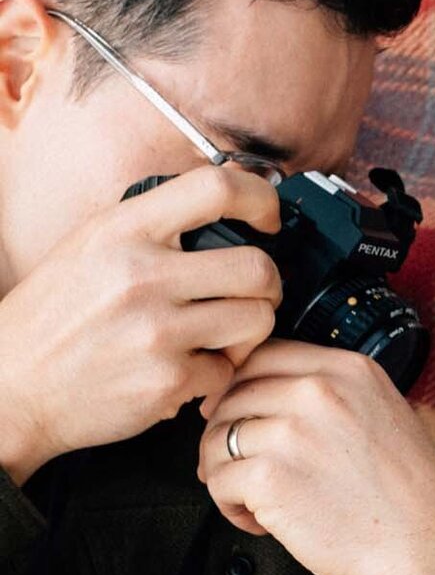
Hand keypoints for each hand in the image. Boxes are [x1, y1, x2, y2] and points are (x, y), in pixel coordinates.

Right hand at [0, 164, 281, 482]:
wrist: (13, 386)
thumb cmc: (52, 318)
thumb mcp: (89, 247)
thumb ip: (150, 226)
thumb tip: (218, 205)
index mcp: (123, 230)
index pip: (216, 188)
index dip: (260, 198)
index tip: (268, 218)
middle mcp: (141, 274)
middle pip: (258, 267)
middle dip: (268, 285)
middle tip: (253, 295)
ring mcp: (157, 330)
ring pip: (257, 321)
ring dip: (249, 332)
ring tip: (220, 336)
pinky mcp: (168, 380)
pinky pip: (228, 370)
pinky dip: (216, 375)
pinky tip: (188, 370)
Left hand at [198, 341, 434, 574]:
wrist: (427, 557)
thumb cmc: (412, 503)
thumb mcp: (387, 418)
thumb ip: (333, 398)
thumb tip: (265, 398)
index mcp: (350, 370)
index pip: (264, 356)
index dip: (242, 390)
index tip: (242, 417)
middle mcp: (319, 391)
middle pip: (233, 395)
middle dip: (226, 433)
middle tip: (240, 468)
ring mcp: (292, 432)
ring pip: (217, 438)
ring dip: (225, 472)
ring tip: (256, 501)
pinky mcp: (269, 478)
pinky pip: (219, 481)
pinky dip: (231, 507)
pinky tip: (262, 522)